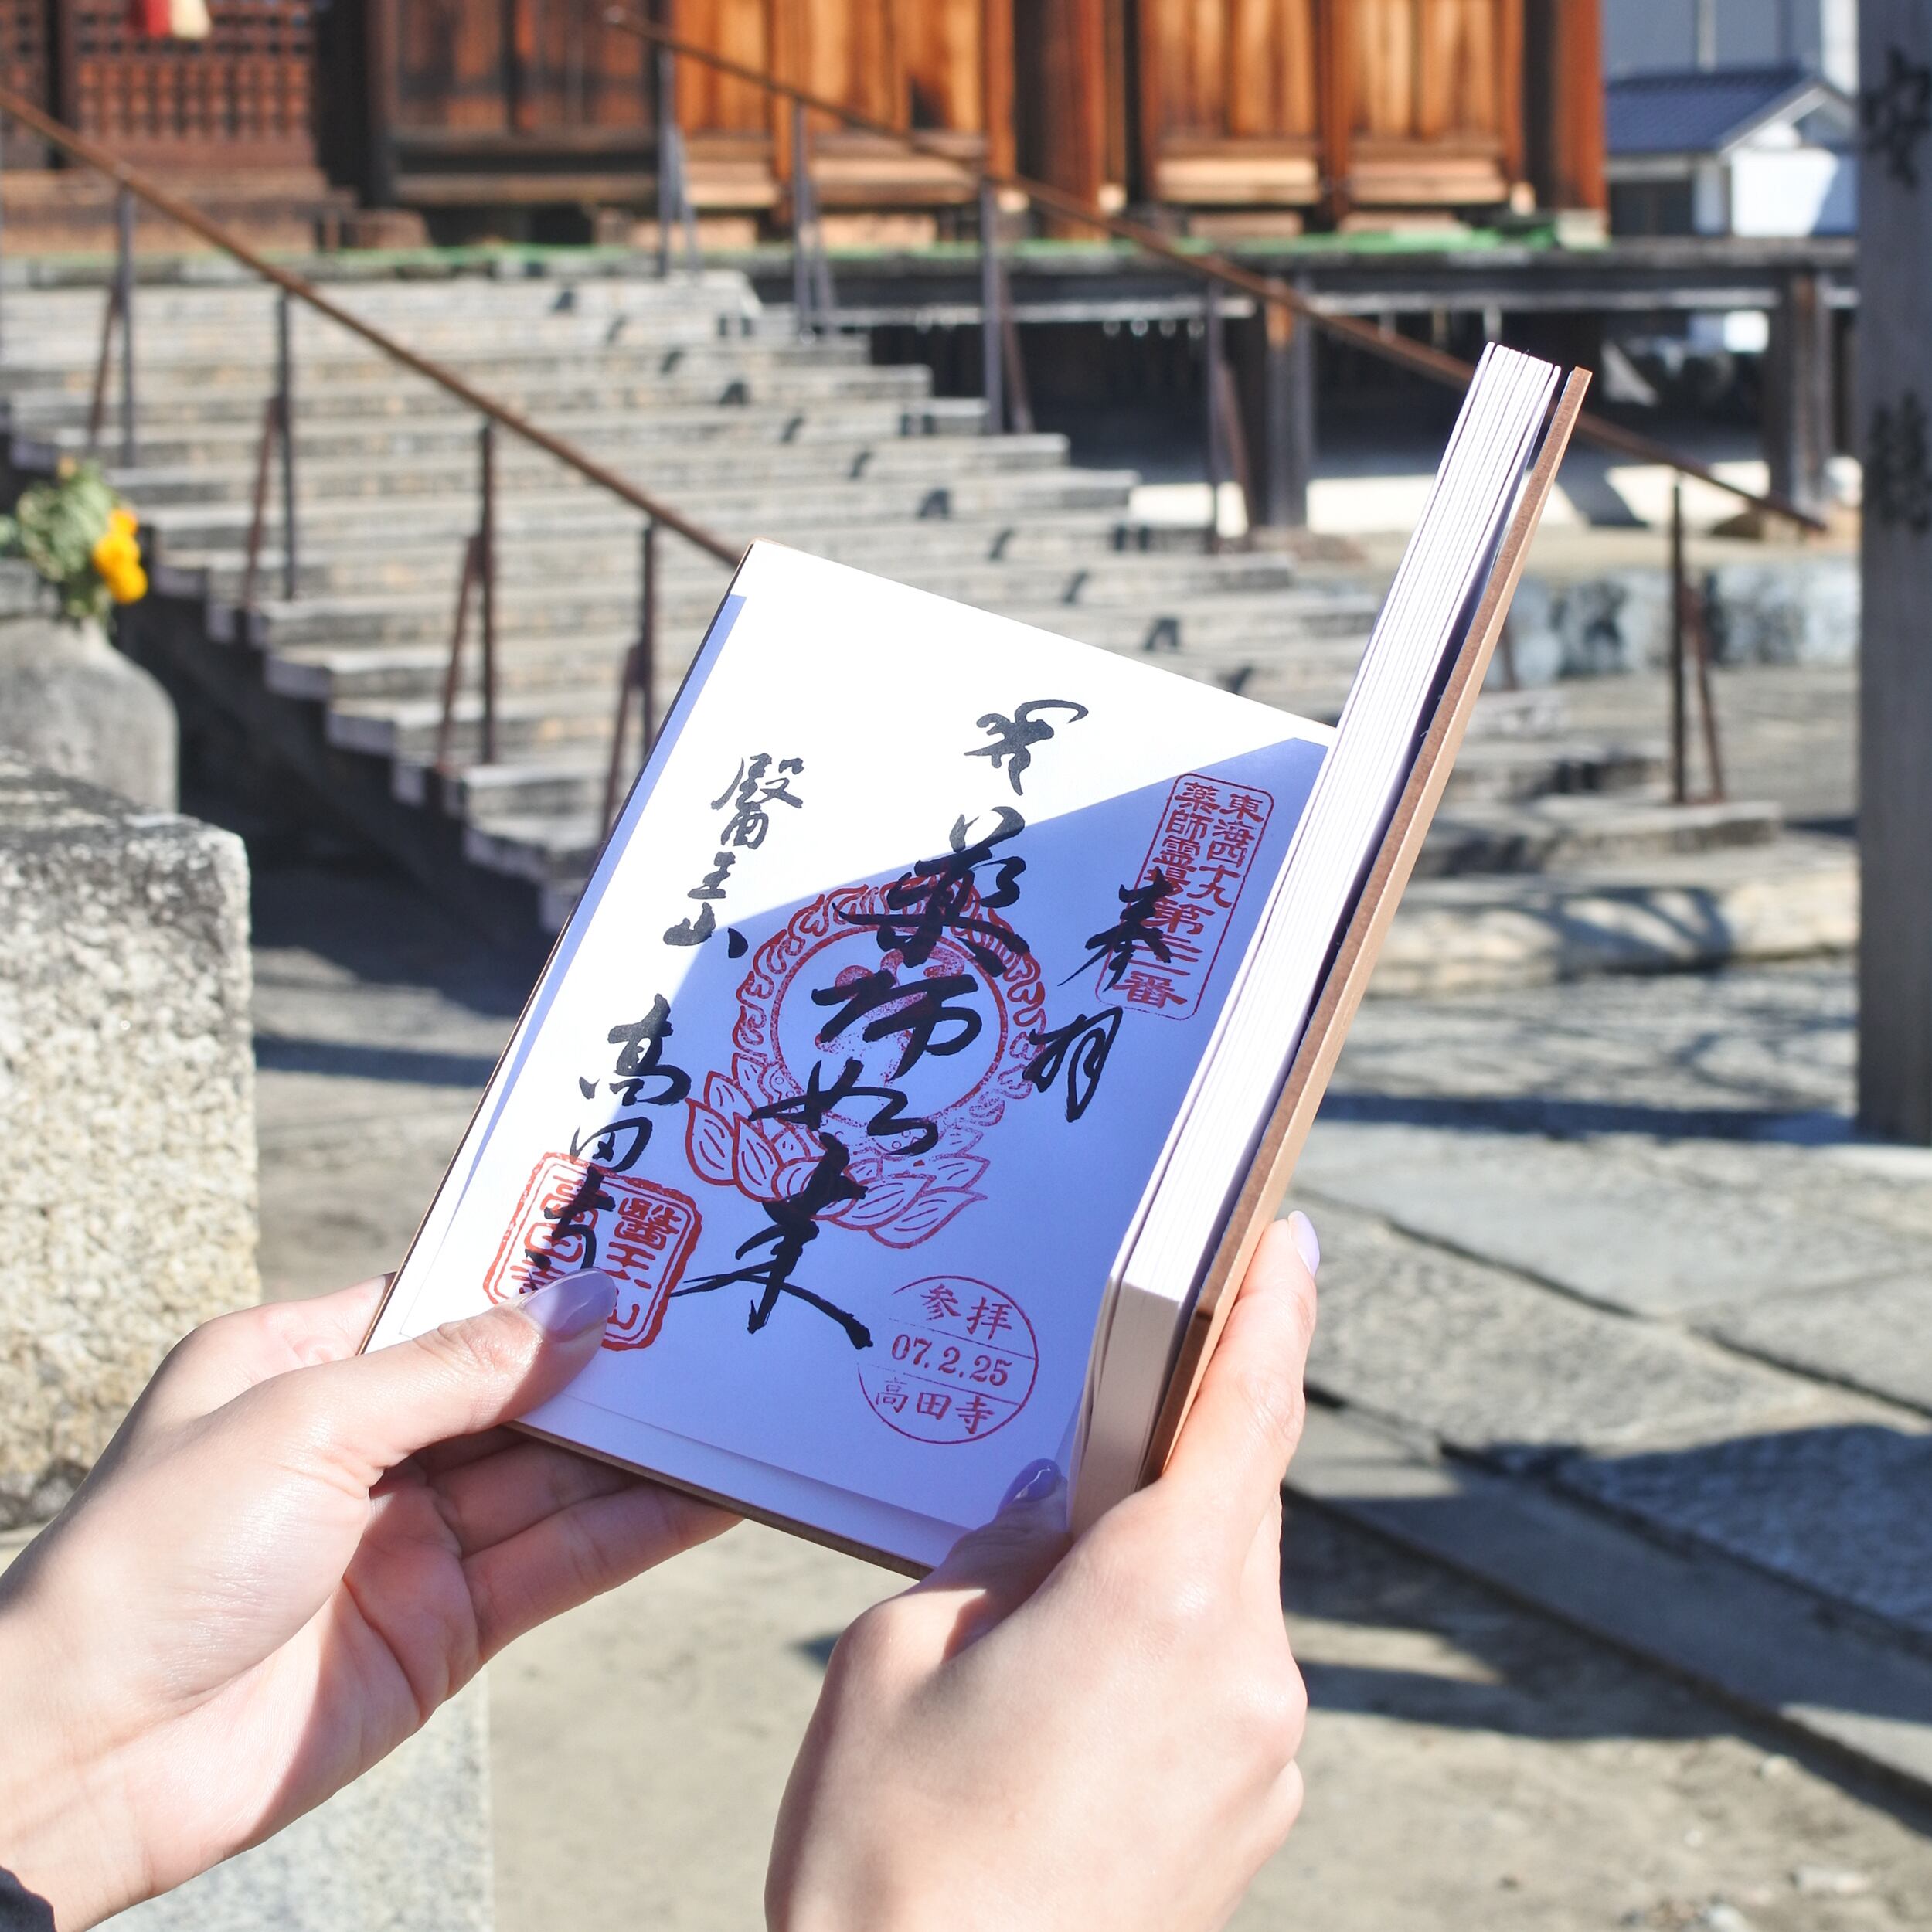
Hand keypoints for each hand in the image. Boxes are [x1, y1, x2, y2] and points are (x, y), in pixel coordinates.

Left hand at [0, 1269, 733, 1928]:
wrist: (86, 1761)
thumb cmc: (156, 1558)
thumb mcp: (308, 1422)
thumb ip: (462, 1369)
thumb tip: (587, 1305)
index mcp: (306, 1363)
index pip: (452, 1300)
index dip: (544, 1276)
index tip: (644, 1239)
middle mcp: (366, 1443)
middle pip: (519, 1387)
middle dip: (613, 1359)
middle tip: (720, 1319)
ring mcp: (413, 1536)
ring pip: (558, 1473)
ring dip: (647, 1444)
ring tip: (745, 1401)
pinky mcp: (449, 1623)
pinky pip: (563, 1559)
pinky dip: (640, 1528)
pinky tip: (713, 1495)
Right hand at [767, 1213, 1319, 1931]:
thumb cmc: (895, 1861)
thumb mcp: (901, 1654)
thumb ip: (996, 1557)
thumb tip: (1055, 1538)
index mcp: (1170, 1595)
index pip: (1249, 1408)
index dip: (1272, 1309)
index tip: (1292, 1241)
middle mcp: (1250, 1668)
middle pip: (1234, 1504)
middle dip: (1175, 1455)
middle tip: (1100, 1425)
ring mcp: (1263, 1758)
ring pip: (1220, 1600)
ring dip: (1151, 1572)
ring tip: (1040, 1608)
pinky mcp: (1249, 1826)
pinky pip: (1216, 1688)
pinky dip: (1158, 1657)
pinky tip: (1061, 1705)